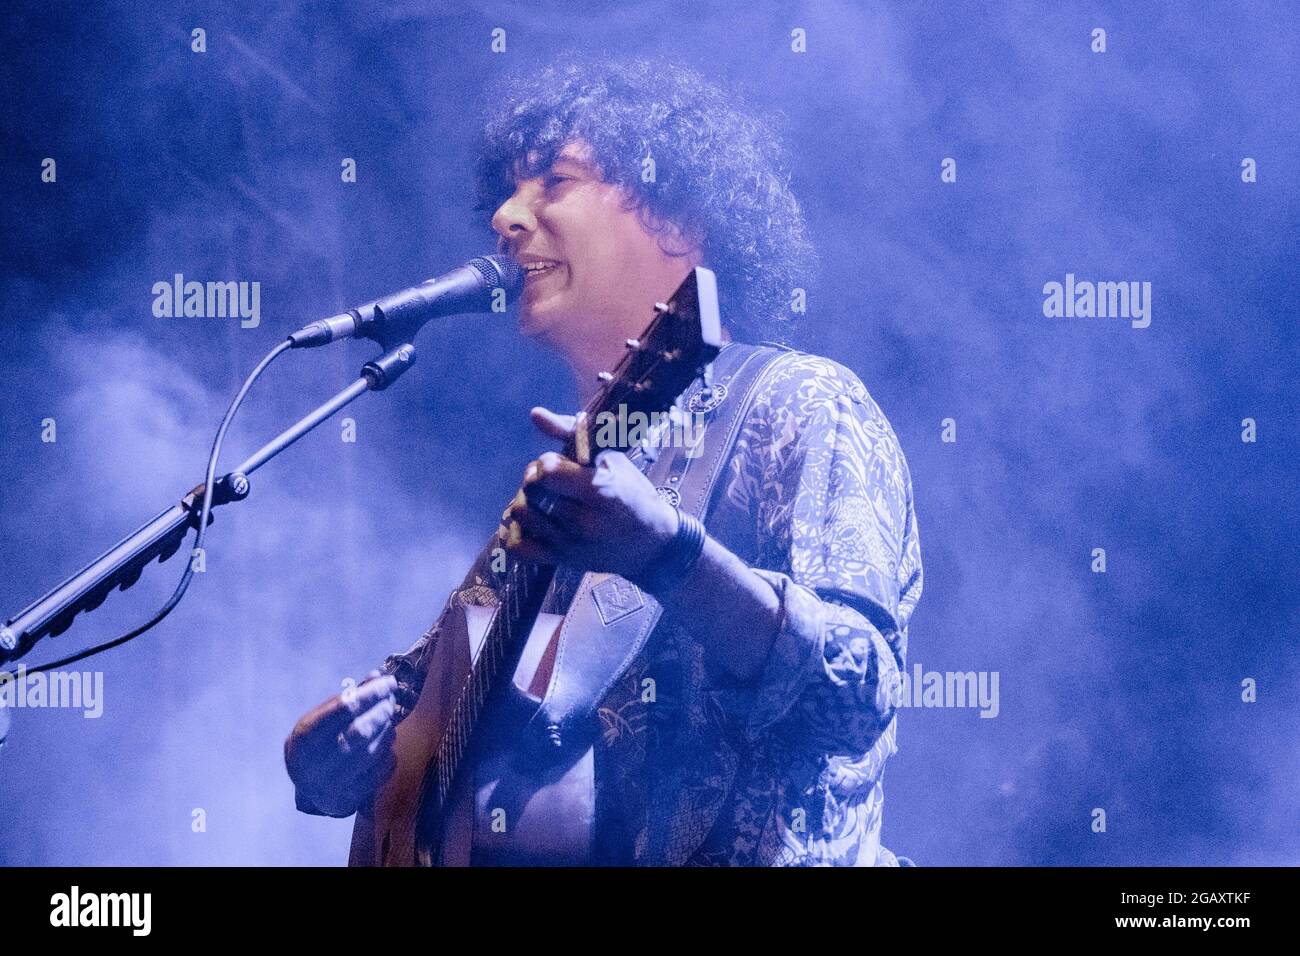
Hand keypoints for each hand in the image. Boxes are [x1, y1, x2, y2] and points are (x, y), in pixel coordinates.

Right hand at [283, 670, 401, 817]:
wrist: (310, 788)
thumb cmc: (320, 743)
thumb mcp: (324, 719)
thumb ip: (349, 698)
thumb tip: (377, 676)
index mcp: (304, 736)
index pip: (344, 708)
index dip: (370, 693)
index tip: (388, 683)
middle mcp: (313, 763)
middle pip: (360, 731)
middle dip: (381, 712)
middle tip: (391, 702)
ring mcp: (330, 784)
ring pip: (371, 752)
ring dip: (387, 732)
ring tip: (389, 721)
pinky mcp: (348, 800)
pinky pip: (379, 773)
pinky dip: (388, 754)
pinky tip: (387, 744)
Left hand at [499, 406, 679, 585]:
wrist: (652, 544)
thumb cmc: (633, 494)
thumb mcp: (612, 460)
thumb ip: (572, 434)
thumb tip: (535, 414)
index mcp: (600, 491)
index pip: (548, 472)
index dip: (546, 463)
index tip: (557, 464)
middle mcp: (583, 521)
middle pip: (531, 491)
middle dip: (534, 480)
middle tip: (548, 481)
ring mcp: (569, 545)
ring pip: (519, 515)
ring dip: (525, 502)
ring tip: (542, 500)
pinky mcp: (560, 561)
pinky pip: (517, 548)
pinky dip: (515, 533)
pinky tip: (531, 524)